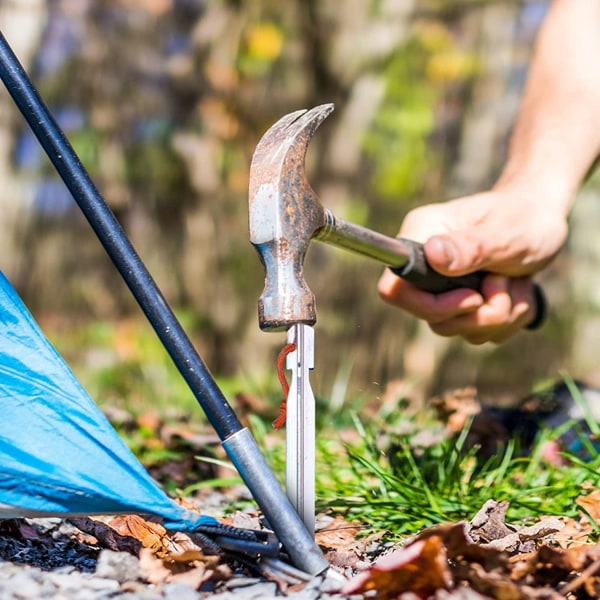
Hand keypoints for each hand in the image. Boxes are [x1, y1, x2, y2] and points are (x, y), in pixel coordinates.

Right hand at [378, 189, 567, 343]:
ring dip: (500, 313)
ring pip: (458, 329)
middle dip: (478, 313)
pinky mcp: (462, 305)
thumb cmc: (524, 217)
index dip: (429, 305)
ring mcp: (442, 287)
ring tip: (516, 280)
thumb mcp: (506, 232)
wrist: (543, 219)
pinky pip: (479, 332)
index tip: (472, 297)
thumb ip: (470, 247)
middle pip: (430, 318)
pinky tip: (517, 289)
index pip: (394, 288)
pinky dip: (508, 318)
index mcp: (421, 236)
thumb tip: (433, 254)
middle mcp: (425, 264)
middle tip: (505, 282)